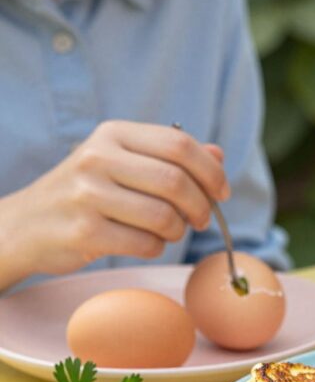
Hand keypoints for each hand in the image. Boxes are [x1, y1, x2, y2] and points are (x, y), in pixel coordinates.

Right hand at [0, 120, 228, 285]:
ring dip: (179, 230)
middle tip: (202, 219)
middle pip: (176, 181)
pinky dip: (156, 247)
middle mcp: (97, 158)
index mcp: (113, 134)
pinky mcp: (84, 231)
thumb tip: (219, 155)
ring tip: (171, 231)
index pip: (180, 146)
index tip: (222, 193)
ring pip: (164, 216)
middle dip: (201, 206)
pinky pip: (145, 243)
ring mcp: (88, 195)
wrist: (24, 225)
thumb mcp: (122, 162)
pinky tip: (145, 243)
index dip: (211, 171)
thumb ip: (170, 157)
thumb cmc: (85, 192)